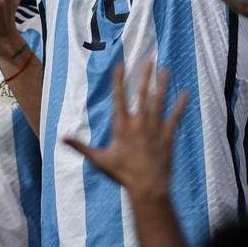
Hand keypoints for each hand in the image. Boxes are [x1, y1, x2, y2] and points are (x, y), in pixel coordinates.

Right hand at [64, 60, 187, 200]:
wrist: (147, 186)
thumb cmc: (122, 174)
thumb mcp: (99, 160)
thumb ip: (81, 147)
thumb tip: (62, 138)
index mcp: (122, 126)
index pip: (119, 98)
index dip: (119, 81)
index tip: (120, 65)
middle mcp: (139, 122)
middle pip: (142, 94)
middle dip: (145, 75)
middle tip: (149, 59)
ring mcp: (155, 128)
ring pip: (159, 101)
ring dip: (162, 84)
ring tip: (165, 70)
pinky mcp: (167, 135)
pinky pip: (175, 117)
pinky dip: (180, 105)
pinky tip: (185, 93)